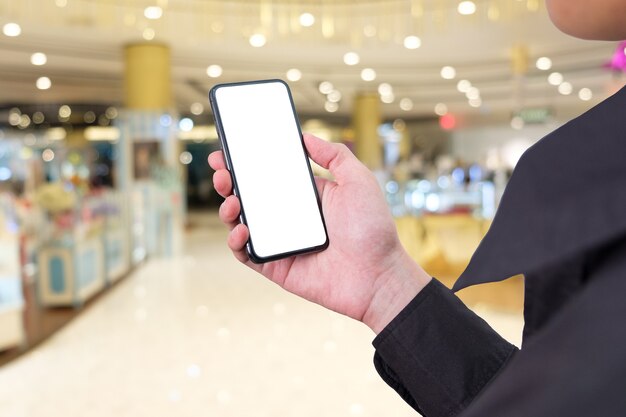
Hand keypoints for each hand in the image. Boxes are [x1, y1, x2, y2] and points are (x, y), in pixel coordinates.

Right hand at [209, 134, 430, 333]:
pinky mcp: (276, 266)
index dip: (246, 163)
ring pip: (242, 223)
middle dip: (229, 182)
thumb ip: (334, 154)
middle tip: (222, 172)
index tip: (228, 150)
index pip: (268, 175)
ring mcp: (281, 242)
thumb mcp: (358, 180)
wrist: (378, 275)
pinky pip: (246, 254)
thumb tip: (305, 137)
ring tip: (232, 200)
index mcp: (305, 196)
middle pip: (249, 197)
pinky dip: (236, 241)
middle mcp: (290, 217)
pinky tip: (243, 229)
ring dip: (229, 209)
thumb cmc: (372, 228)